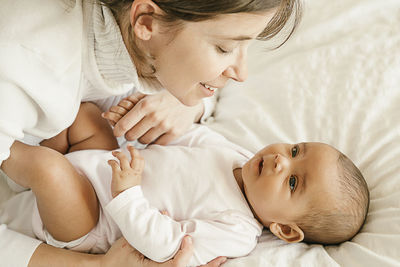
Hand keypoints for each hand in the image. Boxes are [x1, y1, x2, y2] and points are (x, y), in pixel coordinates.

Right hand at [100, 236, 226, 266]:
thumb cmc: (117, 258)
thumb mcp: (130, 243)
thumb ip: (148, 230)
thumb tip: (166, 213)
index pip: (176, 266)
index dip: (185, 252)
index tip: (188, 238)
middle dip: (206, 265)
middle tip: (221, 257)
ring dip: (203, 266)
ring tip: (220, 260)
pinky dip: (193, 265)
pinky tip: (203, 262)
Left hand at [102, 91, 203, 144]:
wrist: (188, 100)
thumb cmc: (162, 98)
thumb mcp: (146, 95)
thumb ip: (128, 103)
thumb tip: (107, 113)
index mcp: (145, 105)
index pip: (123, 125)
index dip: (117, 130)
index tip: (118, 131)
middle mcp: (154, 116)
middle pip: (131, 136)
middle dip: (129, 134)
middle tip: (133, 130)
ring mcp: (165, 125)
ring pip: (143, 141)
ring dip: (142, 137)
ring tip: (146, 130)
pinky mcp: (174, 133)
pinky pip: (157, 144)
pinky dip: (154, 140)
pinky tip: (156, 133)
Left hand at [108, 146, 143, 197]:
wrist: (126, 201)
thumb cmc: (129, 194)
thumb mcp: (135, 183)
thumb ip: (134, 176)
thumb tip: (131, 171)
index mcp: (138, 174)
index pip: (141, 161)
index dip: (138, 154)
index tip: (134, 150)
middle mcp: (133, 172)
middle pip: (135, 156)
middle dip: (132, 149)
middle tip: (128, 146)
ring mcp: (125, 173)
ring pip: (123, 158)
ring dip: (118, 154)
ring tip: (114, 153)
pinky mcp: (117, 175)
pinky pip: (114, 164)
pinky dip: (111, 161)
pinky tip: (109, 161)